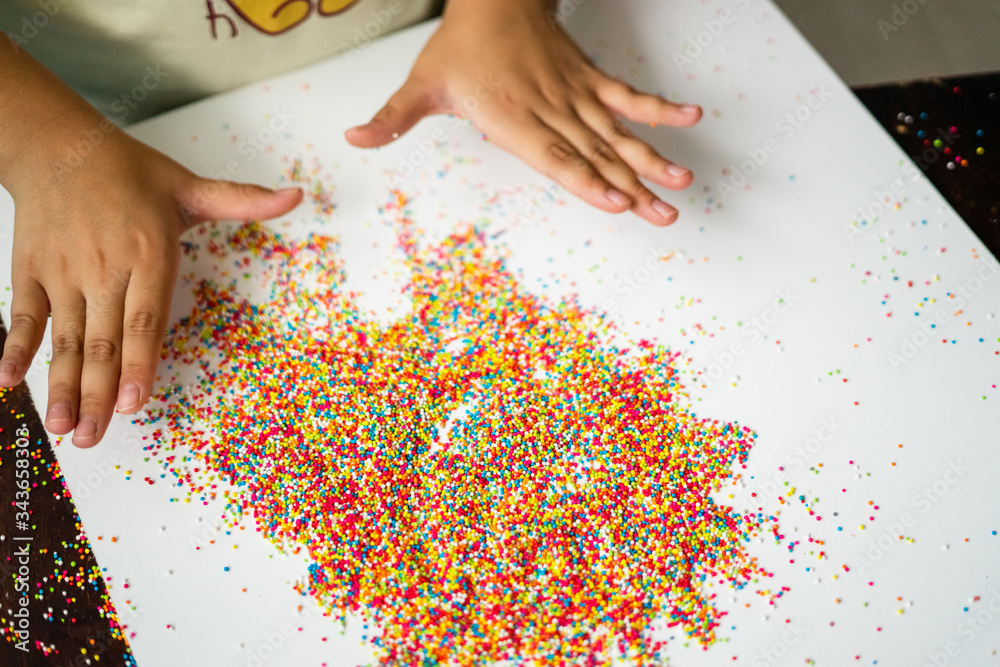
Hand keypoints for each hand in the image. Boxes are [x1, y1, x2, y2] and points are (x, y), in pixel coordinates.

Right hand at [0, 127, 301, 446]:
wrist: (58, 144)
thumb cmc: (131, 172)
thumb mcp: (190, 187)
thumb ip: (242, 201)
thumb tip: (296, 196)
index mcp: (148, 254)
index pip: (144, 320)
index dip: (140, 364)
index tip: (136, 404)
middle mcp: (104, 268)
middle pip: (102, 341)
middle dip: (98, 394)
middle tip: (94, 438)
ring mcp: (63, 272)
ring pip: (63, 338)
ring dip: (61, 385)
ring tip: (64, 428)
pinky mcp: (29, 270)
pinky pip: (23, 314)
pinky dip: (13, 347)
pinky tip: (8, 381)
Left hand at [345, 0, 700, 225]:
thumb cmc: (460, 49)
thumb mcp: (421, 85)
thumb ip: (393, 119)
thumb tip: (355, 139)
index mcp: (510, 117)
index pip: (554, 154)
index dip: (585, 180)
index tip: (613, 202)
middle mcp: (549, 109)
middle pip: (595, 153)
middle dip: (631, 187)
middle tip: (662, 216)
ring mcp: (574, 95)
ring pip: (616, 131)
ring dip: (650, 159)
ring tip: (680, 184)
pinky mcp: (589, 81)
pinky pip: (628, 96)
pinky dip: (658, 108)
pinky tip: (688, 119)